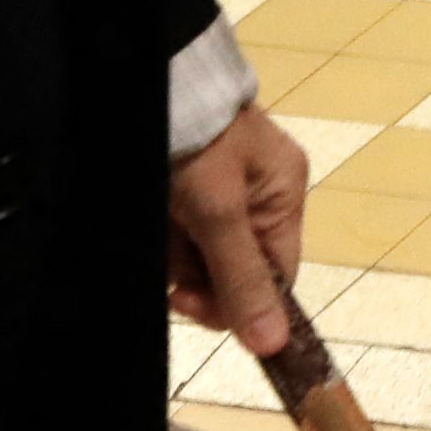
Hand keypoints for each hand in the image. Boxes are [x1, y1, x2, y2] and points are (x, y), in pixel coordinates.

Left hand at [167, 100, 312, 354]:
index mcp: (283, 197)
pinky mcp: (190, 189)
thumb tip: (275, 346)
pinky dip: (164, 235)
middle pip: (234, 270)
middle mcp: (260, 197)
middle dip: (195, 271)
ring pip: (201, 256)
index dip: (236, 301)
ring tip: (161, 220)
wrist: (147, 84)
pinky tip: (157, 216)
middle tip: (168, 252)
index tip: (188, 299)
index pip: (275, 276)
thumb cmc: (195, 143)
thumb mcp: (218, 212)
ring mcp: (223, 193)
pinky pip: (181, 235)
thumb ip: (242, 277)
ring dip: (174, 253)